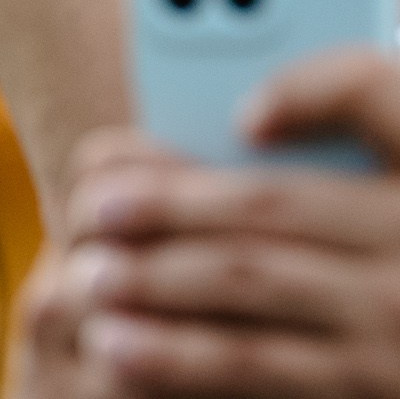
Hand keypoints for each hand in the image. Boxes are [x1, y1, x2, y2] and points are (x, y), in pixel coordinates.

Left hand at [19, 53, 399, 397]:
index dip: (310, 91)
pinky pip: (258, 362)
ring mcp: (395, 318)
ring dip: (154, 276)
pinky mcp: (369, 385)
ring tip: (91, 277)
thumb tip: (246, 121)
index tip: (239, 116)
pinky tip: (121, 343)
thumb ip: (341, 117)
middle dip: (167, 204)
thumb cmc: (376, 239)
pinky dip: (179, 353)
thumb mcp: (385, 166)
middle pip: (269, 202)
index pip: (376, 92)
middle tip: (93, 212)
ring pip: (248, 279)